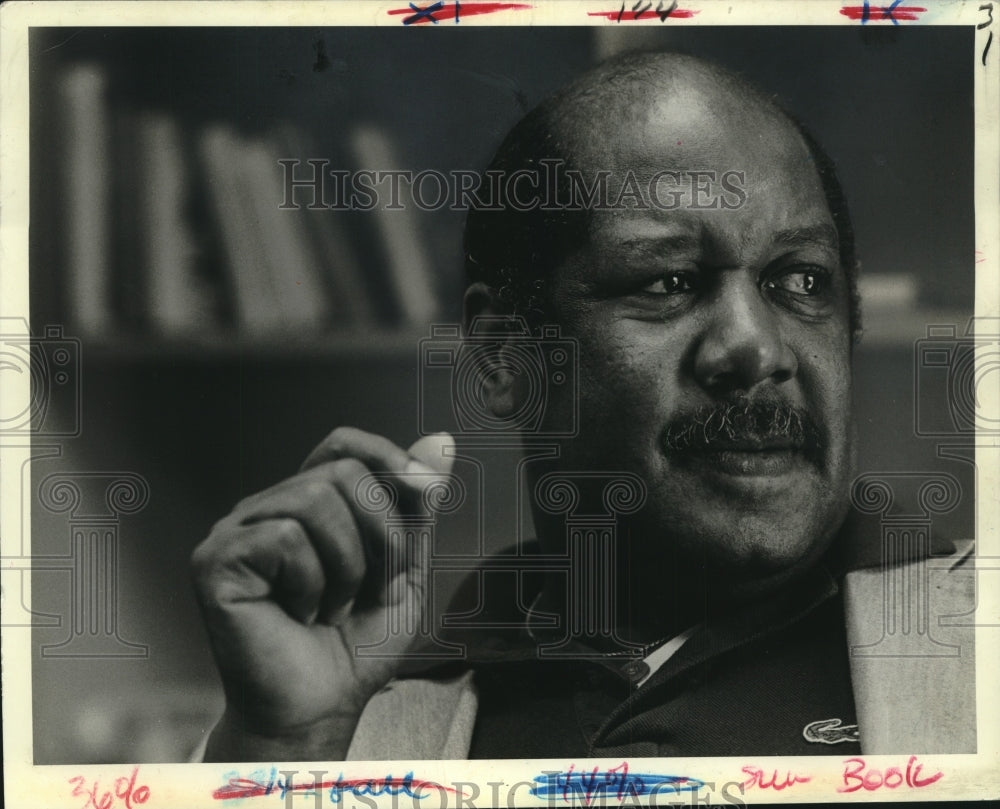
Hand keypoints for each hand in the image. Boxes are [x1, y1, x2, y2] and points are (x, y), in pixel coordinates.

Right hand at [190, 427, 454, 760]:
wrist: (321, 709)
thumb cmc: (355, 647)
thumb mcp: (405, 569)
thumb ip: (418, 506)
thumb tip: (440, 439)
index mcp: (307, 504)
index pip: (343, 444)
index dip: (387, 457)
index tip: (425, 493)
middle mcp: (268, 508)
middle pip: (342, 471)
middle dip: (381, 532)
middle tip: (367, 588)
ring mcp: (236, 531)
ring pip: (316, 499)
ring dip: (347, 565)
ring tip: (330, 606)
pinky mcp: (215, 559)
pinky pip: (285, 537)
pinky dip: (311, 583)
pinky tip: (298, 614)